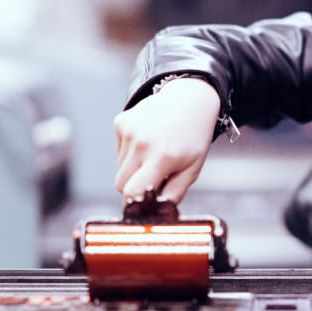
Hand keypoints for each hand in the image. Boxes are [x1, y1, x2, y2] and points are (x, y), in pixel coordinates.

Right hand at [114, 77, 220, 202]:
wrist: (190, 99)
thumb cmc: (193, 137)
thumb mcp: (192, 169)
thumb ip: (174, 194)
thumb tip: (156, 211)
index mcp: (162, 157)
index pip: (132, 192)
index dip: (135, 202)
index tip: (144, 203)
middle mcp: (142, 143)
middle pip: (121, 184)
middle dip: (135, 186)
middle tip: (154, 177)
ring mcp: (129, 130)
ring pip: (120, 167)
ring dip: (133, 168)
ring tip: (154, 154)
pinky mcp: (121, 122)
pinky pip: (118, 150)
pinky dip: (130, 151)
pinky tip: (148, 140)